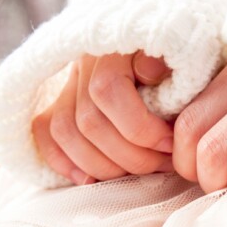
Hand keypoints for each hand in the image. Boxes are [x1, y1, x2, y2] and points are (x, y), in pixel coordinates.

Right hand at [32, 51, 172, 184]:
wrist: (164, 47)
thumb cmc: (178, 62)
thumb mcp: (182, 55)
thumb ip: (171, 60)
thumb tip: (151, 71)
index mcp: (113, 47)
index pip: (108, 91)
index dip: (140, 128)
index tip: (170, 145)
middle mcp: (83, 62)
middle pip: (88, 121)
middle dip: (130, 155)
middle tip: (162, 164)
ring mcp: (67, 84)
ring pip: (64, 133)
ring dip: (103, 165)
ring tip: (138, 172)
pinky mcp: (57, 102)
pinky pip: (44, 134)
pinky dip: (64, 162)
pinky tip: (92, 178)